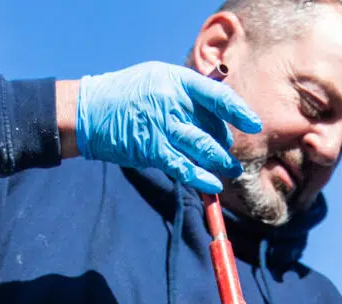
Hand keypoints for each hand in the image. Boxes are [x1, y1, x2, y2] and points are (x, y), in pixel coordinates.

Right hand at [75, 63, 261, 193]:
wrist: (88, 111)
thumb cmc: (125, 97)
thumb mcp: (156, 81)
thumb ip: (184, 95)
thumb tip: (216, 118)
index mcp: (175, 79)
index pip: (216, 95)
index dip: (238, 111)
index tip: (254, 124)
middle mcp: (171, 100)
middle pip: (212, 126)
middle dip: (223, 143)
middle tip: (227, 154)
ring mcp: (162, 124)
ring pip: (203, 147)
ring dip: (220, 162)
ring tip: (230, 171)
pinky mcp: (152, 148)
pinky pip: (184, 167)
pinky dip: (201, 178)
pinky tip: (213, 185)